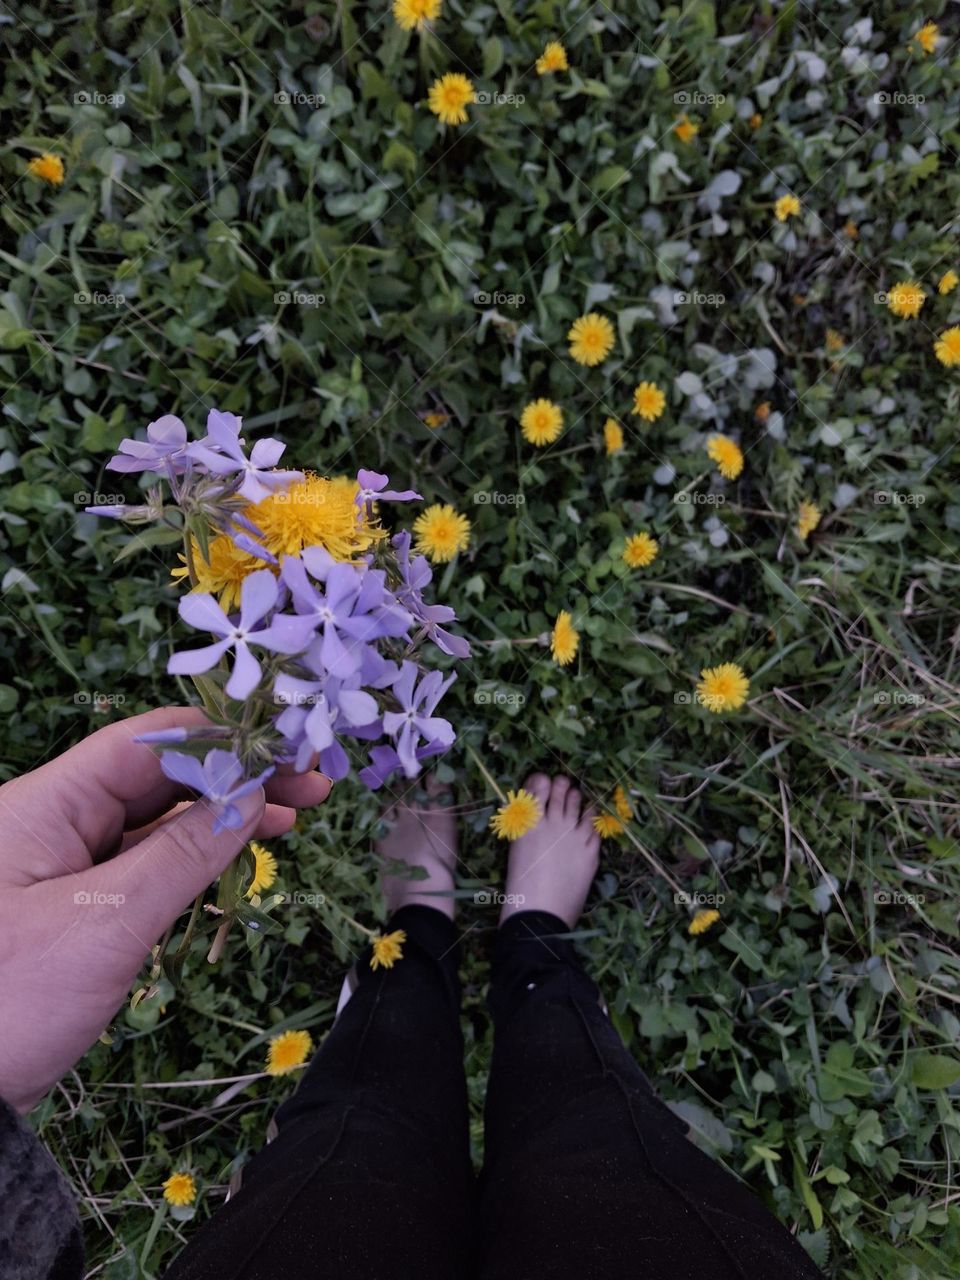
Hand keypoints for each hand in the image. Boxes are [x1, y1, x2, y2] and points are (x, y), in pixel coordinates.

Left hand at [0, 707, 330, 1110]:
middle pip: (156, 776)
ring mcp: (66, 864)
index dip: (219, 738)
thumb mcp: (106, 924)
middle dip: (233, 773)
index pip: (142, 744)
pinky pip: (147, 861)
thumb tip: (250, 796)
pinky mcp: (80, 904)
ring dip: (223, 812)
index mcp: (42, 805)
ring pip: (157, 819)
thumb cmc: (9, 1005)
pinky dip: (197, 853)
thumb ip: (183, 853)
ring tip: (294, 812)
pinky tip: (242, 848)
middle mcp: (54, 822)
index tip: (285, 747)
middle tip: (309, 780)